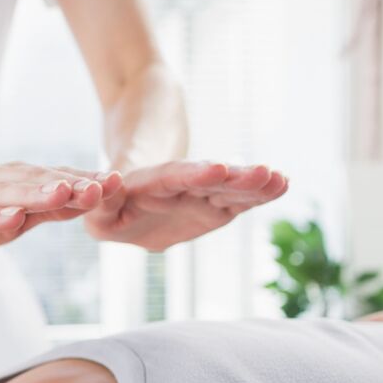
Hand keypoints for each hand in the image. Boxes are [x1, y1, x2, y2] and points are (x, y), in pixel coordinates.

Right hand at [0, 163, 122, 261]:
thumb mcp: (11, 218)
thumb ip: (47, 210)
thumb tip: (92, 200)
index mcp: (10, 180)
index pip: (52, 178)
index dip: (84, 180)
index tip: (119, 183)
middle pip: (33, 182)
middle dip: (68, 184)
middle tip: (102, 186)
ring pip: (3, 194)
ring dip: (34, 193)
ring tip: (63, 193)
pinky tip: (11, 218)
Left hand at [81, 161, 289, 251]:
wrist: (131, 197)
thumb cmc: (112, 208)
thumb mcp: (99, 213)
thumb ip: (102, 205)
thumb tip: (112, 187)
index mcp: (150, 185)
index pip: (172, 177)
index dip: (194, 175)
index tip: (216, 170)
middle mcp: (180, 187)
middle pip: (209, 180)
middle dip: (234, 178)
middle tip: (263, 172)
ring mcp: (201, 195)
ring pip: (228, 188)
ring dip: (252, 185)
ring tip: (277, 178)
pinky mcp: (216, 208)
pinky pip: (240, 201)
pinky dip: (259, 196)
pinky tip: (282, 185)